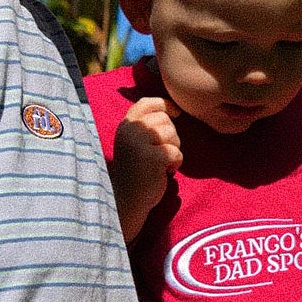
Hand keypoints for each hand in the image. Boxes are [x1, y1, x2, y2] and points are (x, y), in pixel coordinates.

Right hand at [110, 95, 181, 239]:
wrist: (126, 199)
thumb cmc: (135, 171)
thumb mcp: (134, 142)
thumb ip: (145, 125)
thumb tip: (171, 109)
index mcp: (126, 124)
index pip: (148, 102)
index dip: (165, 105)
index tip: (176, 114)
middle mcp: (130, 130)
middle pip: (165, 119)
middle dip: (171, 136)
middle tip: (162, 154)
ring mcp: (140, 142)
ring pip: (173, 135)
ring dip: (173, 150)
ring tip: (161, 163)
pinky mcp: (152, 157)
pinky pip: (176, 152)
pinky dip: (176, 163)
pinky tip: (165, 172)